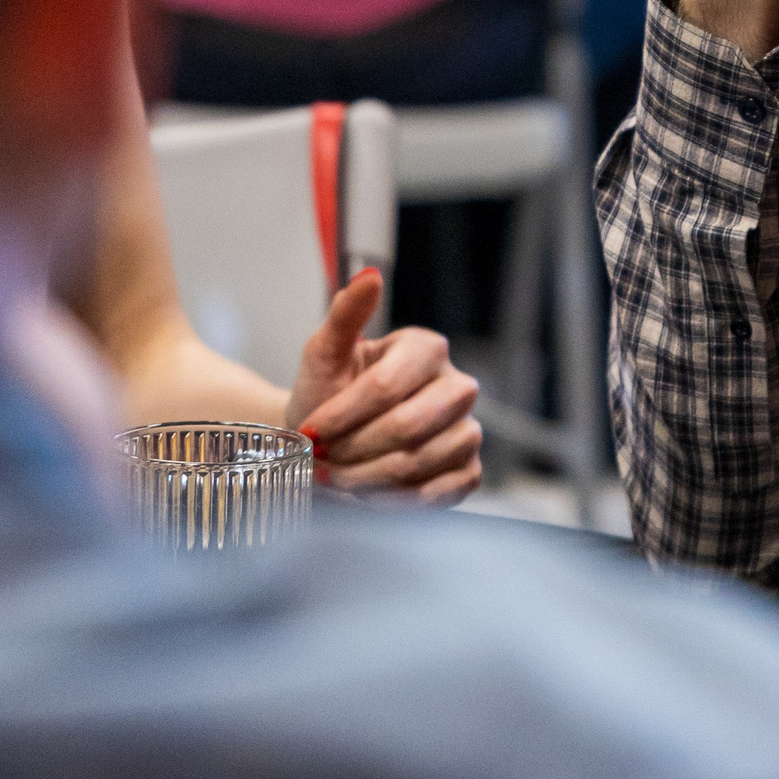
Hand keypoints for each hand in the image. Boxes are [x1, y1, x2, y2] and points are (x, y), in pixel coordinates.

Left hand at [287, 270, 482, 503]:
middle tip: (321, 464)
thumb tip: (369, 275)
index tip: (311, 433)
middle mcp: (456, 386)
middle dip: (353, 452)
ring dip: (367, 480)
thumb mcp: (324, 354)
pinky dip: (397, 502)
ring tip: (336, 482)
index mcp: (426, 349)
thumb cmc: (327, 395)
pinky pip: (441, 492)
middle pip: (406, 427)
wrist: (329, 445)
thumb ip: (345, 315)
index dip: (343, 415)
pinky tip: (367, 498)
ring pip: (420, 462)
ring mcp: (467, 429)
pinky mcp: (468, 469)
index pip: (386, 386)